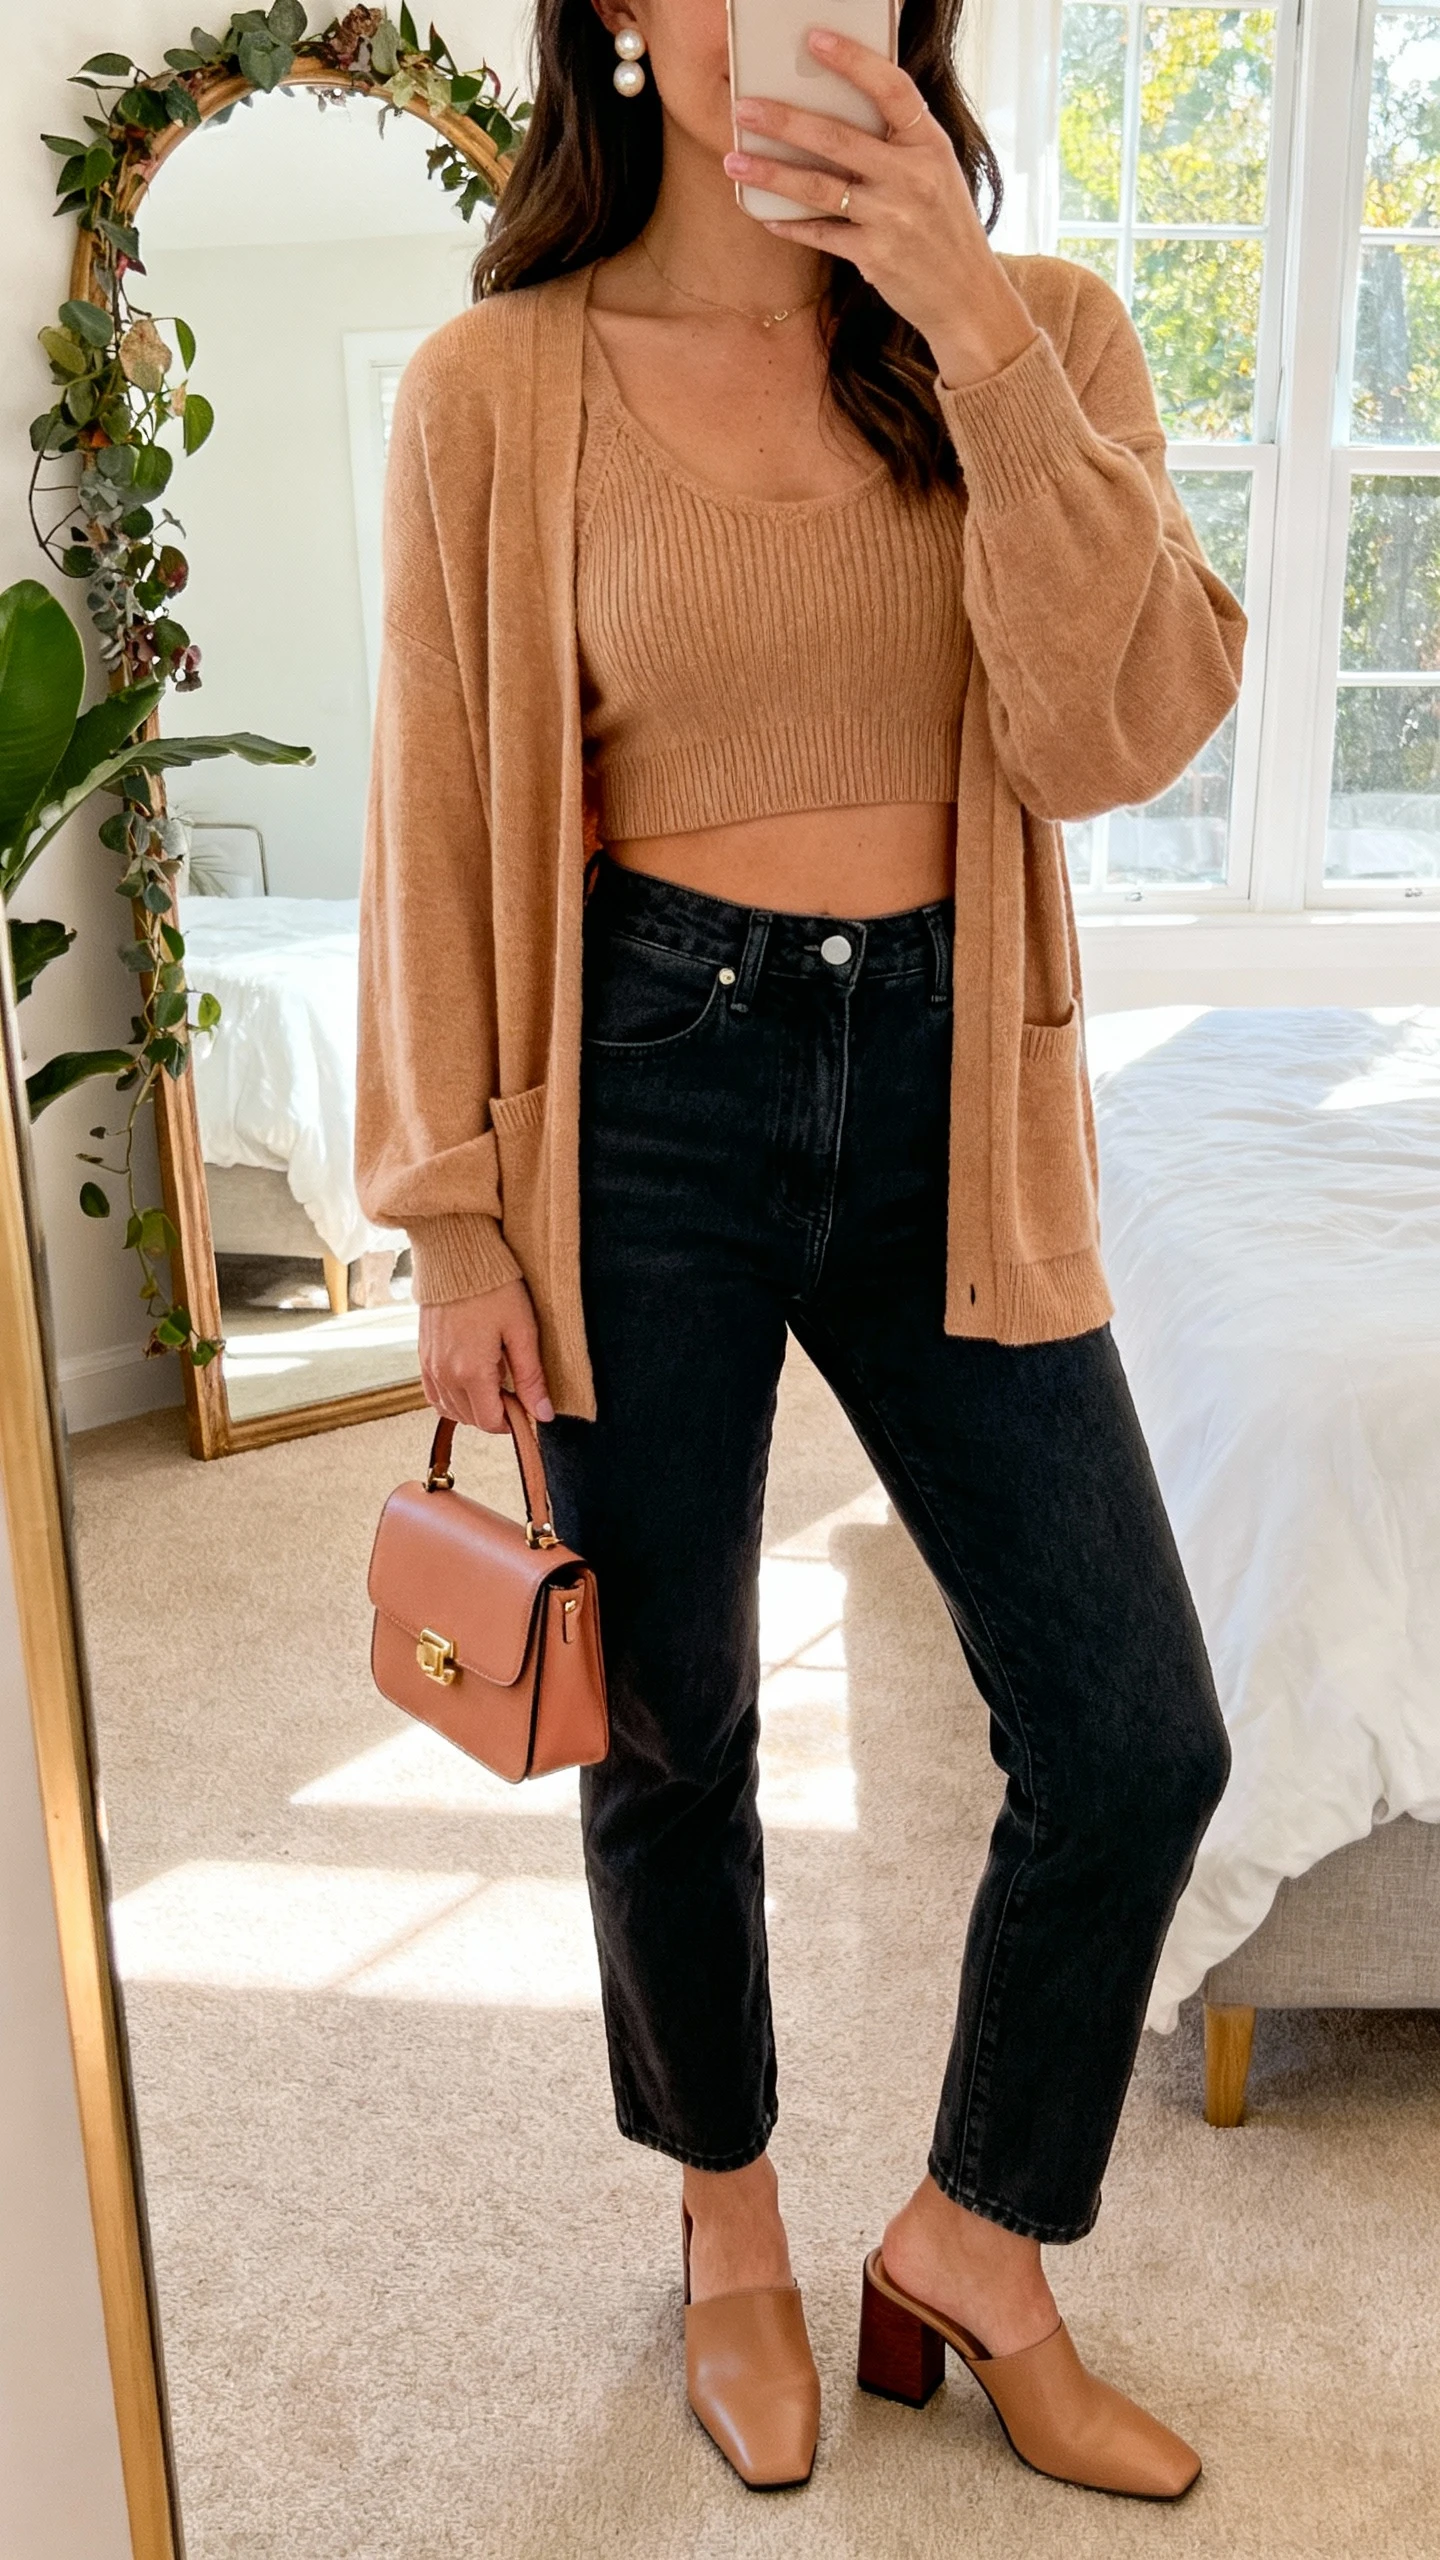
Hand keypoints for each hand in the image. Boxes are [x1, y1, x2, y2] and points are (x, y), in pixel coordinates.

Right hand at [418, 1276, 554, 1432]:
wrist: (456, 1256)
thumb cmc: (494, 1288)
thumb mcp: (522, 1331)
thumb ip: (531, 1377)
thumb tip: (543, 1415)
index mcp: (471, 1372)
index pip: (491, 1422)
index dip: (513, 1421)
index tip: (528, 1405)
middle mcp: (445, 1375)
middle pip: (472, 1419)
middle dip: (496, 1414)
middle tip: (516, 1392)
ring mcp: (430, 1366)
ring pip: (452, 1410)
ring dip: (475, 1407)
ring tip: (496, 1384)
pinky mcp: (423, 1356)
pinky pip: (434, 1395)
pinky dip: (453, 1399)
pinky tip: (471, 1384)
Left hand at [725, 29, 1037, 390]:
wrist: (968, 296)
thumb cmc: (945, 229)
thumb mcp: (936, 174)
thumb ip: (897, 145)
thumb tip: (838, 115)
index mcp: (930, 144)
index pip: (891, 88)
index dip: (853, 61)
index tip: (814, 40)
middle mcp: (912, 176)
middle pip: (838, 138)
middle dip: (784, 122)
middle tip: (744, 109)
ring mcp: (893, 217)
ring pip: (819, 187)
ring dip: (771, 174)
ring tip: (734, 162)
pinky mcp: (875, 256)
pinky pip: (821, 234)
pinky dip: (790, 225)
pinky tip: (764, 216)